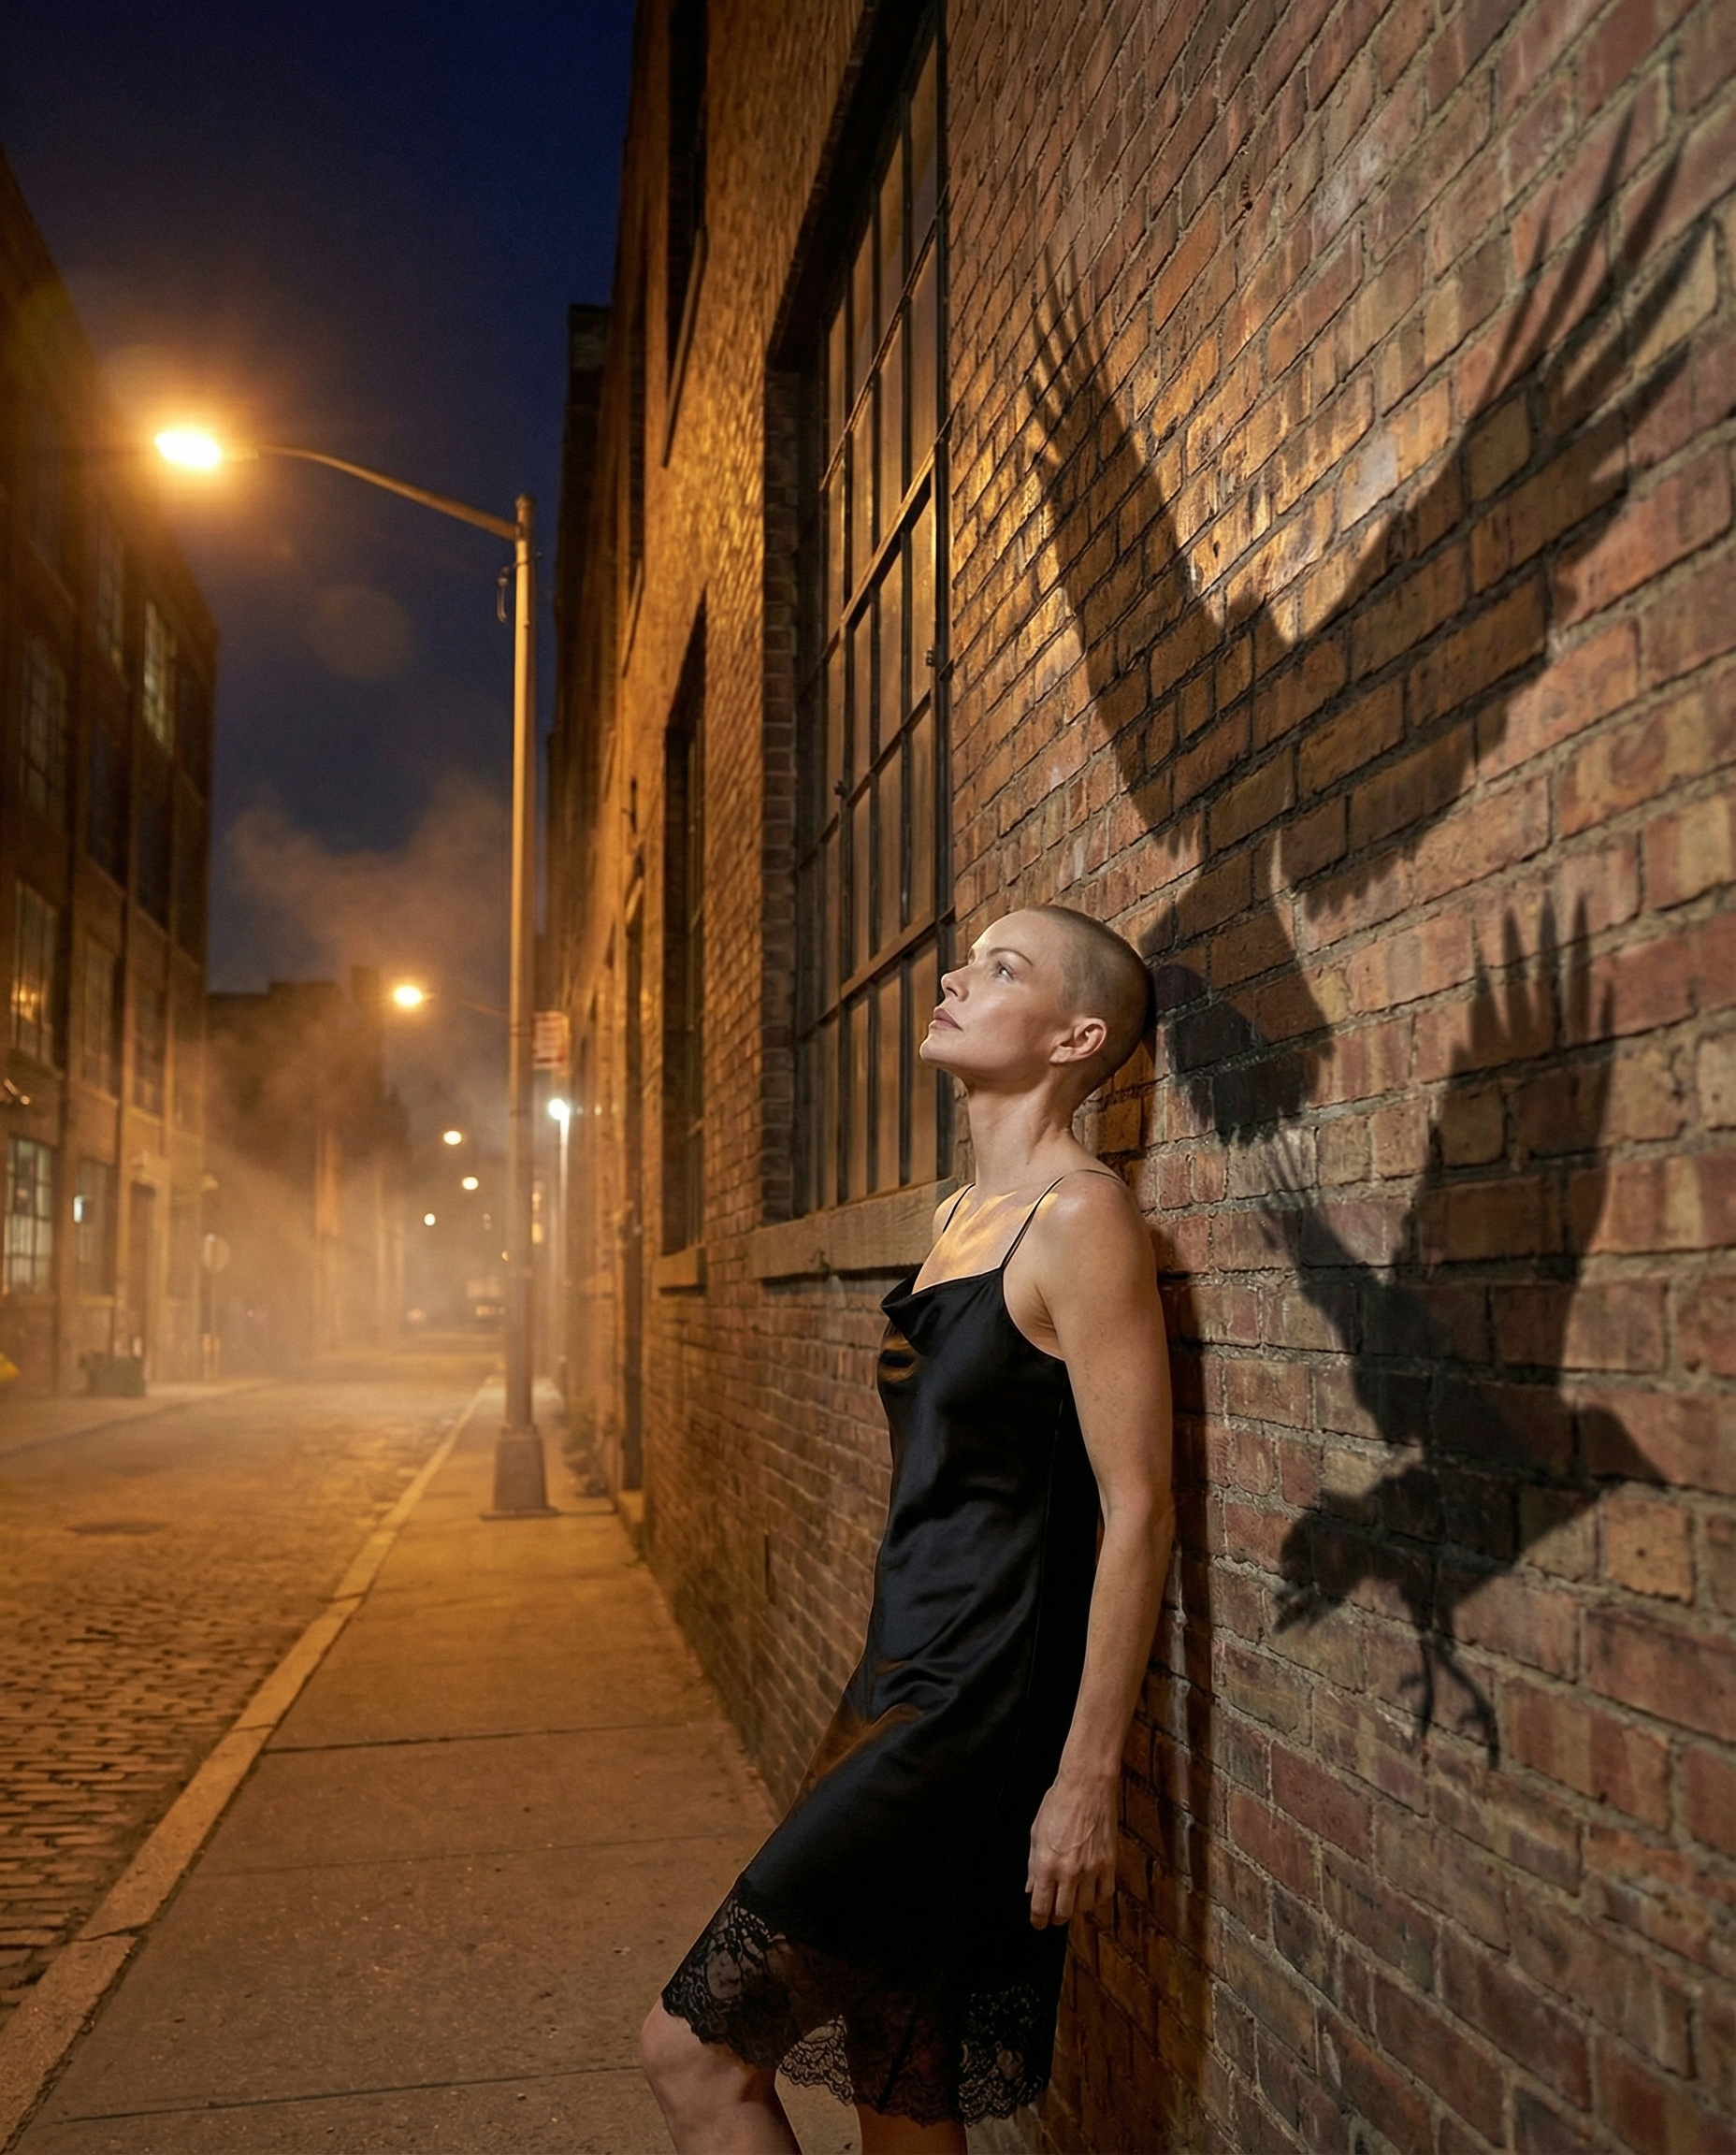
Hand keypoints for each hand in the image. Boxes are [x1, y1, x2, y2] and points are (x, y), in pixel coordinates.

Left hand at [1025, 1770, 1116, 1927]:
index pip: (1041, 1907)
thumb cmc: (1058, 1804)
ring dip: (1076, 1908)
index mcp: (1046, 1864)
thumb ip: (1032, 1865)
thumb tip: (1030, 1889)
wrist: (1087, 1786)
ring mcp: (1091, 1869)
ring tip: (1072, 1899)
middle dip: (1056, 1917)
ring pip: (1084, 1908)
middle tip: (1054, 1913)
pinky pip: (1105, 1894)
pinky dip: (1097, 1899)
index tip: (1038, 1923)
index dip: (1038, 1920)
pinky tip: (1091, 1892)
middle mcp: (1068, 1872)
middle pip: (1063, 1913)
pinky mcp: (1109, 1863)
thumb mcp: (1036, 1833)